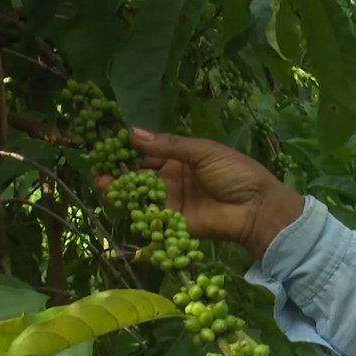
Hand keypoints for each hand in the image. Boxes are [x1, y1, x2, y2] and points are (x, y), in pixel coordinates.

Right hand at [95, 128, 303, 258]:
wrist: (257, 208)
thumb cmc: (236, 173)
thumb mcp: (204, 152)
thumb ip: (169, 145)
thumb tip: (132, 133)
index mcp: (183, 157)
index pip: (149, 151)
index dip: (128, 149)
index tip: (107, 144)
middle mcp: (174, 178)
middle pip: (140, 174)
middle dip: (119, 171)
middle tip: (98, 166)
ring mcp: (172, 201)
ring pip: (140, 195)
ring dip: (120, 190)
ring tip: (101, 182)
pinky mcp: (173, 222)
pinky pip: (150, 216)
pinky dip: (133, 210)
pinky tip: (116, 201)